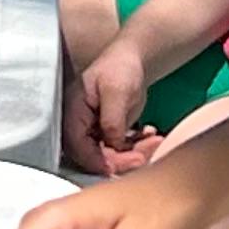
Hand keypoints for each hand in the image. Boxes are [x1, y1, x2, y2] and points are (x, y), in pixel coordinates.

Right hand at [64, 31, 156, 174]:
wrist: (133, 60)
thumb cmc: (120, 68)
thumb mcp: (116, 91)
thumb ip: (111, 120)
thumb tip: (113, 146)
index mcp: (73, 112)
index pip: (77, 146)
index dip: (95, 161)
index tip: (116, 168)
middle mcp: (80, 125)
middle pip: (93, 156)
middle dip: (121, 160)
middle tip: (144, 156)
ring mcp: (95, 131)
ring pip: (111, 156)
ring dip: (134, 153)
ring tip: (156, 141)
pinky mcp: (109, 134)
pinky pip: (121, 151)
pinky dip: (138, 148)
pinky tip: (151, 135)